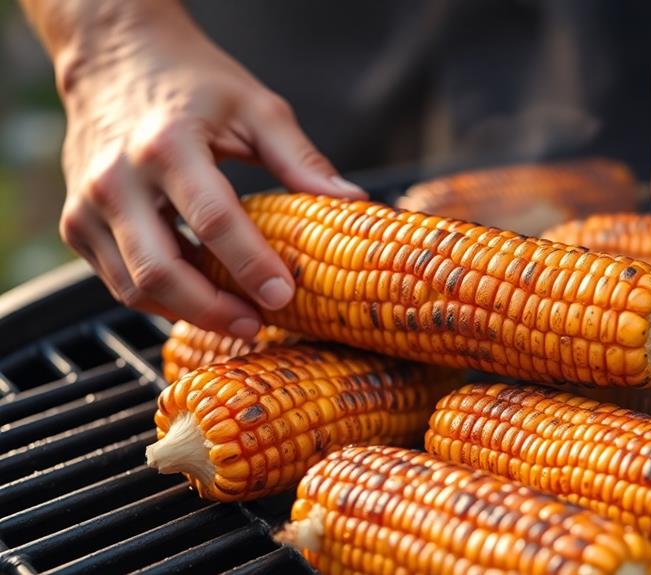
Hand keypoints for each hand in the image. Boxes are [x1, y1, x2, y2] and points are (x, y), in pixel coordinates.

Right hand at [42, 1, 364, 337]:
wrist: (116, 59)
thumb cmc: (192, 82)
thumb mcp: (256, 108)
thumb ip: (301, 161)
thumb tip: (353, 203)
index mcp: (167, 146)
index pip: (212, 221)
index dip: (251, 265)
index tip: (284, 295)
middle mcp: (117, 180)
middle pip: (162, 271)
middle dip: (215, 310)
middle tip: (259, 323)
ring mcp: (88, 206)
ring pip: (135, 287)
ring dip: (189, 313)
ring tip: (238, 318)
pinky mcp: (76, 224)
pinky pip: (119, 281)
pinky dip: (162, 299)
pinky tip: (202, 297)